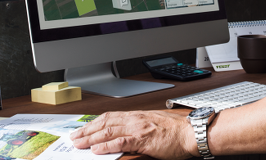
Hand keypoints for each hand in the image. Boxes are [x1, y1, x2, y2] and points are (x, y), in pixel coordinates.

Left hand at [70, 110, 196, 158]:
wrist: (191, 133)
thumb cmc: (177, 131)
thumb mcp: (154, 124)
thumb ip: (139, 127)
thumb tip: (126, 134)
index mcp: (137, 115)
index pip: (110, 117)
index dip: (94, 123)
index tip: (84, 128)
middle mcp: (135, 119)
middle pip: (105, 122)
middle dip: (87, 130)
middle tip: (74, 137)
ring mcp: (138, 129)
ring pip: (108, 131)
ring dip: (91, 138)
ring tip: (79, 144)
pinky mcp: (142, 140)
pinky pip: (120, 142)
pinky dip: (106, 146)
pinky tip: (96, 150)